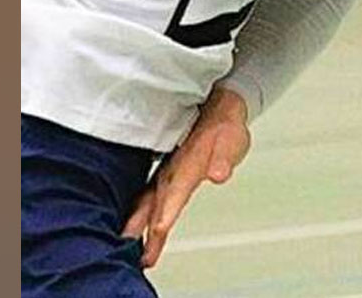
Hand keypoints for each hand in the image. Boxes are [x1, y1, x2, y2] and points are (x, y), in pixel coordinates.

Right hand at [122, 87, 251, 267]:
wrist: (217, 106)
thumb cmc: (224, 126)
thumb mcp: (232, 138)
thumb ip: (224, 157)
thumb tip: (220, 173)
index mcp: (189, 161)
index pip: (177, 189)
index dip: (168, 209)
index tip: (159, 228)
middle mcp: (173, 168)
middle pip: (157, 201)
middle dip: (146, 227)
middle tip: (141, 255)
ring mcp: (165, 171)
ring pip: (148, 200)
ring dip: (138, 224)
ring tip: (130, 249)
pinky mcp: (164, 174)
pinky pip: (148, 196)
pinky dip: (138, 213)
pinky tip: (130, 231)